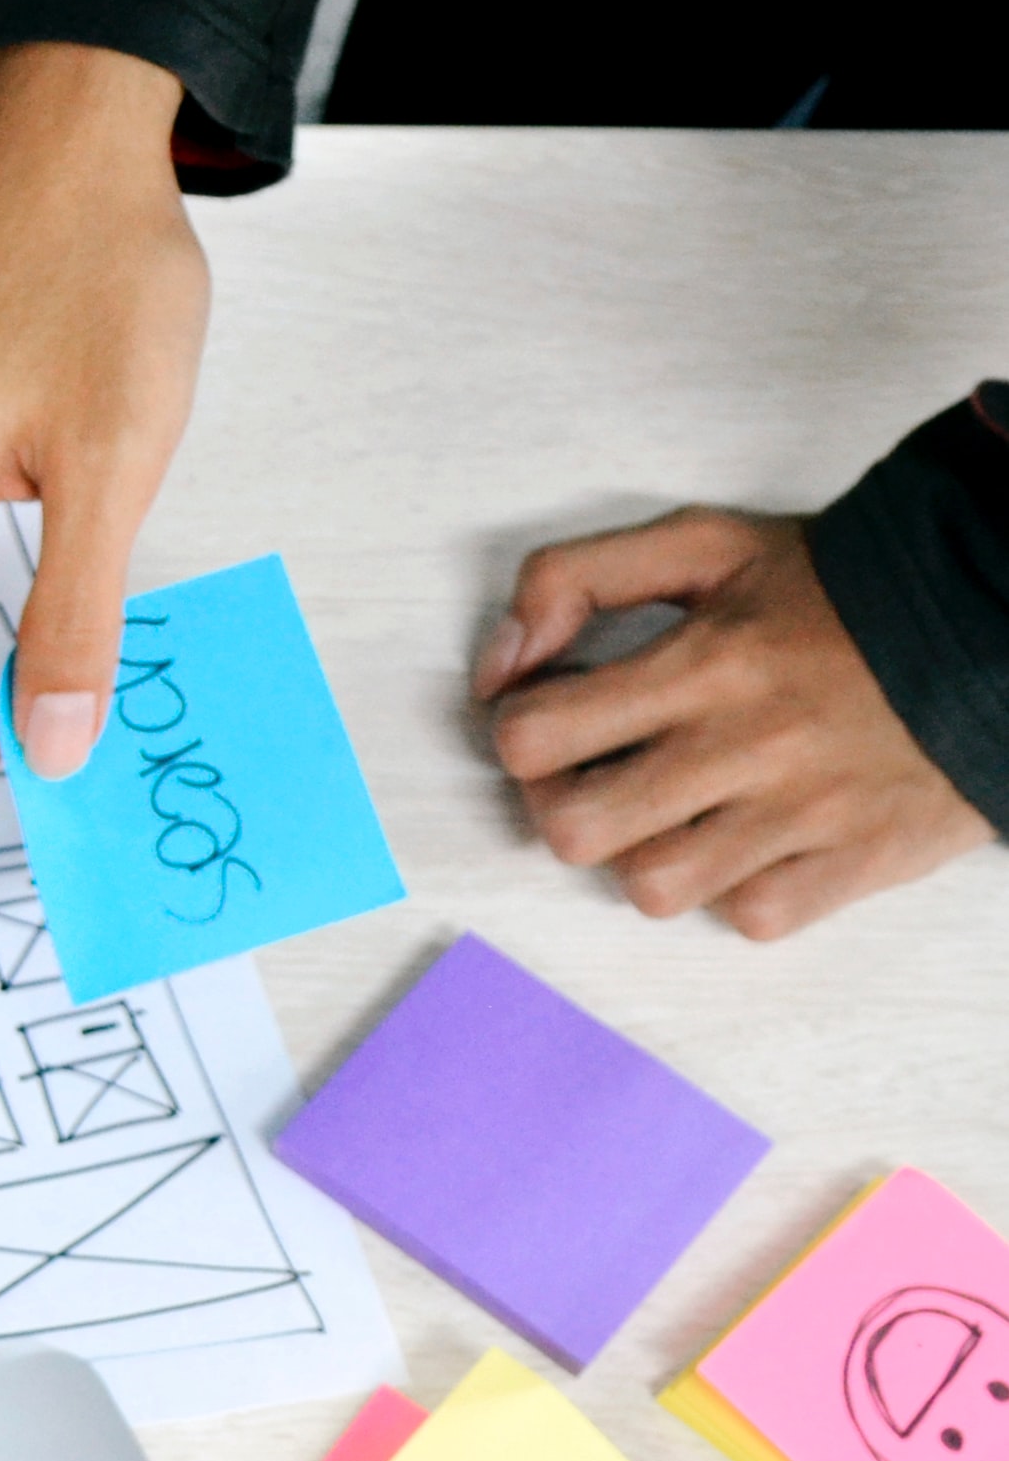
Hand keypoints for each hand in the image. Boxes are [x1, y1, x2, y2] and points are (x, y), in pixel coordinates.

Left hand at [478, 507, 993, 936]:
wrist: (992, 625)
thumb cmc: (834, 591)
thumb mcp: (705, 545)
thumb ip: (577, 576)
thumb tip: (501, 662)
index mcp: (703, 663)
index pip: (532, 736)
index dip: (521, 731)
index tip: (552, 717)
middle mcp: (747, 745)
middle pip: (574, 830)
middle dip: (563, 804)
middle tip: (596, 775)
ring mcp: (804, 812)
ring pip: (654, 888)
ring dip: (643, 855)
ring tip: (671, 813)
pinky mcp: (856, 861)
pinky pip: (751, 915)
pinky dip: (735, 889)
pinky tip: (748, 840)